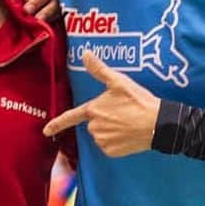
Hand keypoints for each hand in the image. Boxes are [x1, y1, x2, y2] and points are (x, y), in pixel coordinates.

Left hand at [42, 51, 160, 156]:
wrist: (158, 124)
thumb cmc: (138, 101)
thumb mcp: (119, 82)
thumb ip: (99, 70)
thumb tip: (85, 54)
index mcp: (93, 110)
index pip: (70, 117)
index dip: (57, 124)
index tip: (46, 131)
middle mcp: (94, 127)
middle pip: (93, 123)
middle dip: (104, 119)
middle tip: (123, 112)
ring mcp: (102, 140)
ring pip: (101, 135)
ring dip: (111, 130)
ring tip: (128, 122)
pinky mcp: (112, 152)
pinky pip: (109, 146)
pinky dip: (117, 141)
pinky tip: (128, 134)